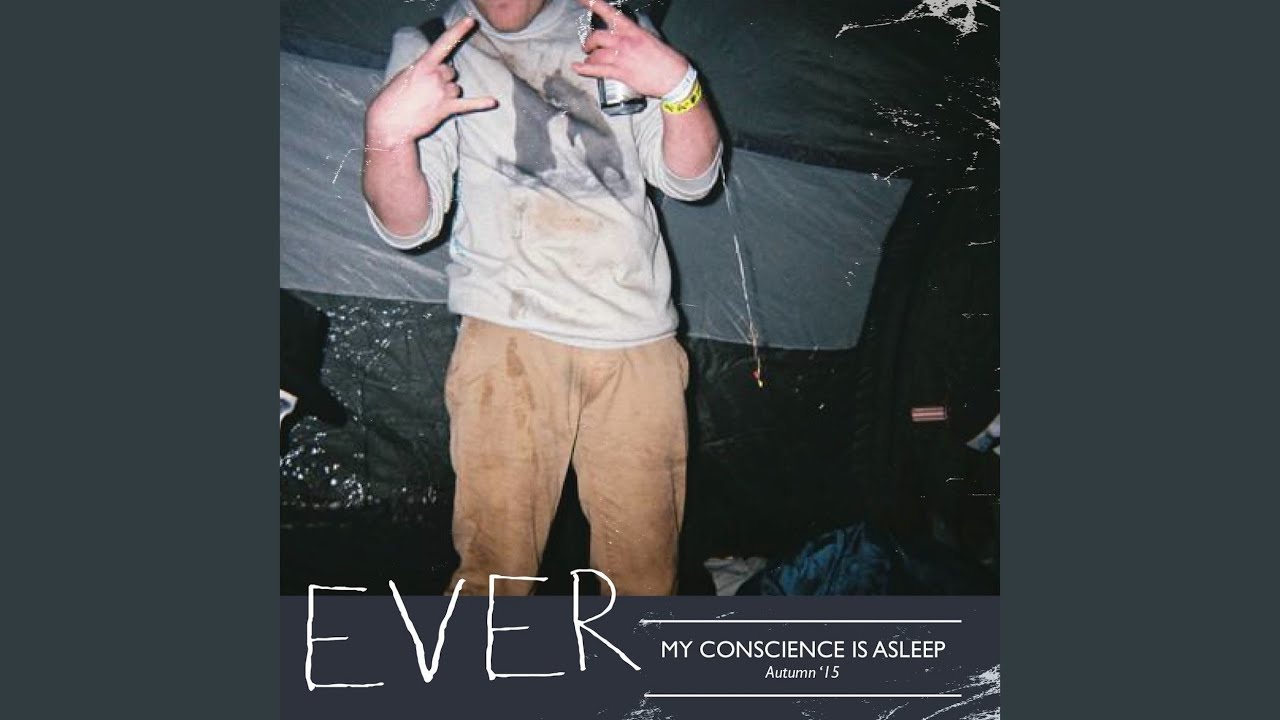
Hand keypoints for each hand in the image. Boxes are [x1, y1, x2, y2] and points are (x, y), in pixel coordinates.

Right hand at [365, 17, 497, 149]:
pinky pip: (468, 104)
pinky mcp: (447, 108)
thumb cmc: (393, 99)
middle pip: (451, 72)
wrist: (390, 123)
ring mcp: (443, 92)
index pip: (444, 43)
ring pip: (456, 88)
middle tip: (426, 91)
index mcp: (424, 64)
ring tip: (430, 103)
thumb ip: (425, 69)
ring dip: (448, 94)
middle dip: (443, 79)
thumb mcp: (405, 74)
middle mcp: (436, 75)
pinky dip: (481, 103)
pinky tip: (493, 102)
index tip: (470, 21)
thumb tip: (440, 70)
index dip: (458, 30)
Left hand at [572, 0, 689, 98]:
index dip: (593, 4)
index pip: (609, 13)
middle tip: (588, 46)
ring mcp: (621, 58)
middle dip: (589, 42)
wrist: (674, 78)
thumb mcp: (651, 39)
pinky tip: (576, 67)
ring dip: (589, 57)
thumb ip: (635, 35)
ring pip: (595, 54)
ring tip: (589, 60)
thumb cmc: (667, 59)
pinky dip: (584, 69)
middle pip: (596, 36)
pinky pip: (596, 70)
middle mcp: (624, 41)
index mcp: (633, 30)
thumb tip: (627, 35)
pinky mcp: (620, 73)